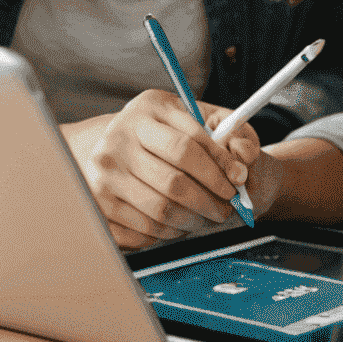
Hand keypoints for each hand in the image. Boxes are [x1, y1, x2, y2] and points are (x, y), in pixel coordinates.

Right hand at [62, 91, 260, 250]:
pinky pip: (143, 229)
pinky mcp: (99, 204)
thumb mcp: (195, 114)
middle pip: (174, 182)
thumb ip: (228, 127)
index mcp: (147, 109)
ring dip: (194, 220)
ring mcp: (103, 173)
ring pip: (161, 210)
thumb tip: (244, 154)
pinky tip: (181, 222)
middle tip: (228, 206)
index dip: (219, 167)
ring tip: (209, 216)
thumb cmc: (165, 130)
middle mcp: (118, 139)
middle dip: (210, 199)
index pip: (188, 145)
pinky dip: (169, 232)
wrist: (114, 144)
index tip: (239, 179)